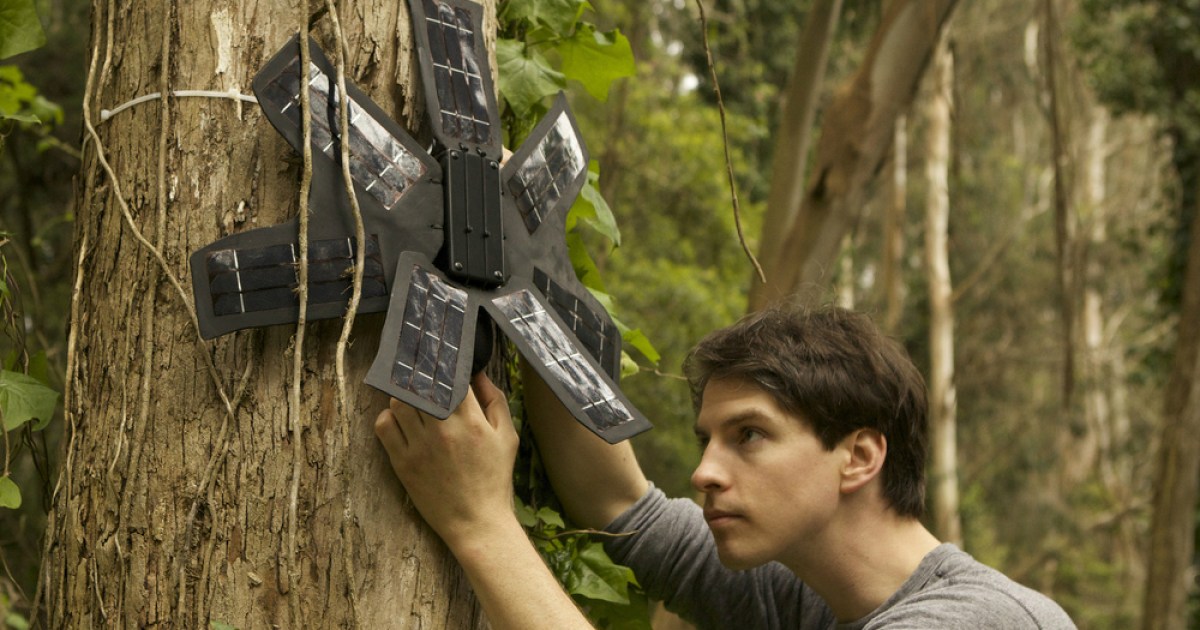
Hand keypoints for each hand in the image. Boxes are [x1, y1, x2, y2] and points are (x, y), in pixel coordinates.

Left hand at [374, 373, 519, 547]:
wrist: (476, 522)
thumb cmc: (494, 478)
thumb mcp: (507, 437)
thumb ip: (495, 401)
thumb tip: (478, 374)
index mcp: (472, 421)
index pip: (450, 376)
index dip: (444, 365)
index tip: (441, 362)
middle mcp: (443, 430)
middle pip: (420, 384)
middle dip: (421, 377)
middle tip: (423, 376)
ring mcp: (420, 446)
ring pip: (399, 402)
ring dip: (405, 396)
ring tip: (414, 401)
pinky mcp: (403, 462)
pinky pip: (383, 426)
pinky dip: (388, 417)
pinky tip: (402, 422)